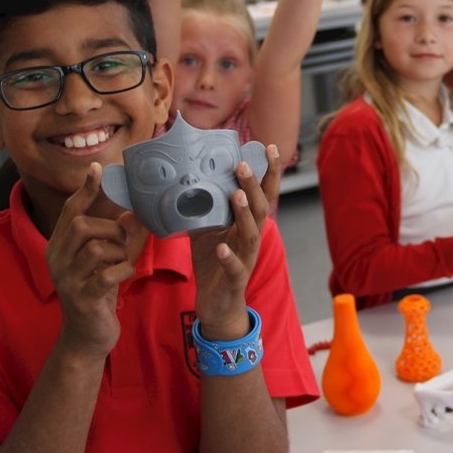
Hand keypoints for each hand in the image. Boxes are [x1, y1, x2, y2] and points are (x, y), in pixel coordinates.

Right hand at [45, 163, 144, 358]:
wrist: (88, 337)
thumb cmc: (100, 291)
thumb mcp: (109, 259)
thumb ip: (120, 237)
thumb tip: (135, 213)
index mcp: (60, 246)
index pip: (71, 211)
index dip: (86, 190)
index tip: (99, 169)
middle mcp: (56, 260)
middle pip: (83, 226)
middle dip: (111, 229)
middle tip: (124, 241)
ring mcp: (66, 280)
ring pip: (97, 248)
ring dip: (119, 253)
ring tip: (122, 264)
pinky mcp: (82, 299)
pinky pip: (107, 274)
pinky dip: (124, 271)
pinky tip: (124, 277)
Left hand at [189, 145, 280, 339]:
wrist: (217, 305)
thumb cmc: (214, 265)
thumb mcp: (207, 231)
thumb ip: (202, 209)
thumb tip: (183, 180)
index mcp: (247, 223)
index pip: (262, 193)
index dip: (268, 172)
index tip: (269, 148)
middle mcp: (251, 237)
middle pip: (260, 208)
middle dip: (253, 186)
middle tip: (243, 165)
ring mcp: (246, 258)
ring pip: (251, 233)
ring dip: (244, 213)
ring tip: (236, 195)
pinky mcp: (235, 279)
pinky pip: (236, 267)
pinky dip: (229, 257)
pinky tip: (221, 248)